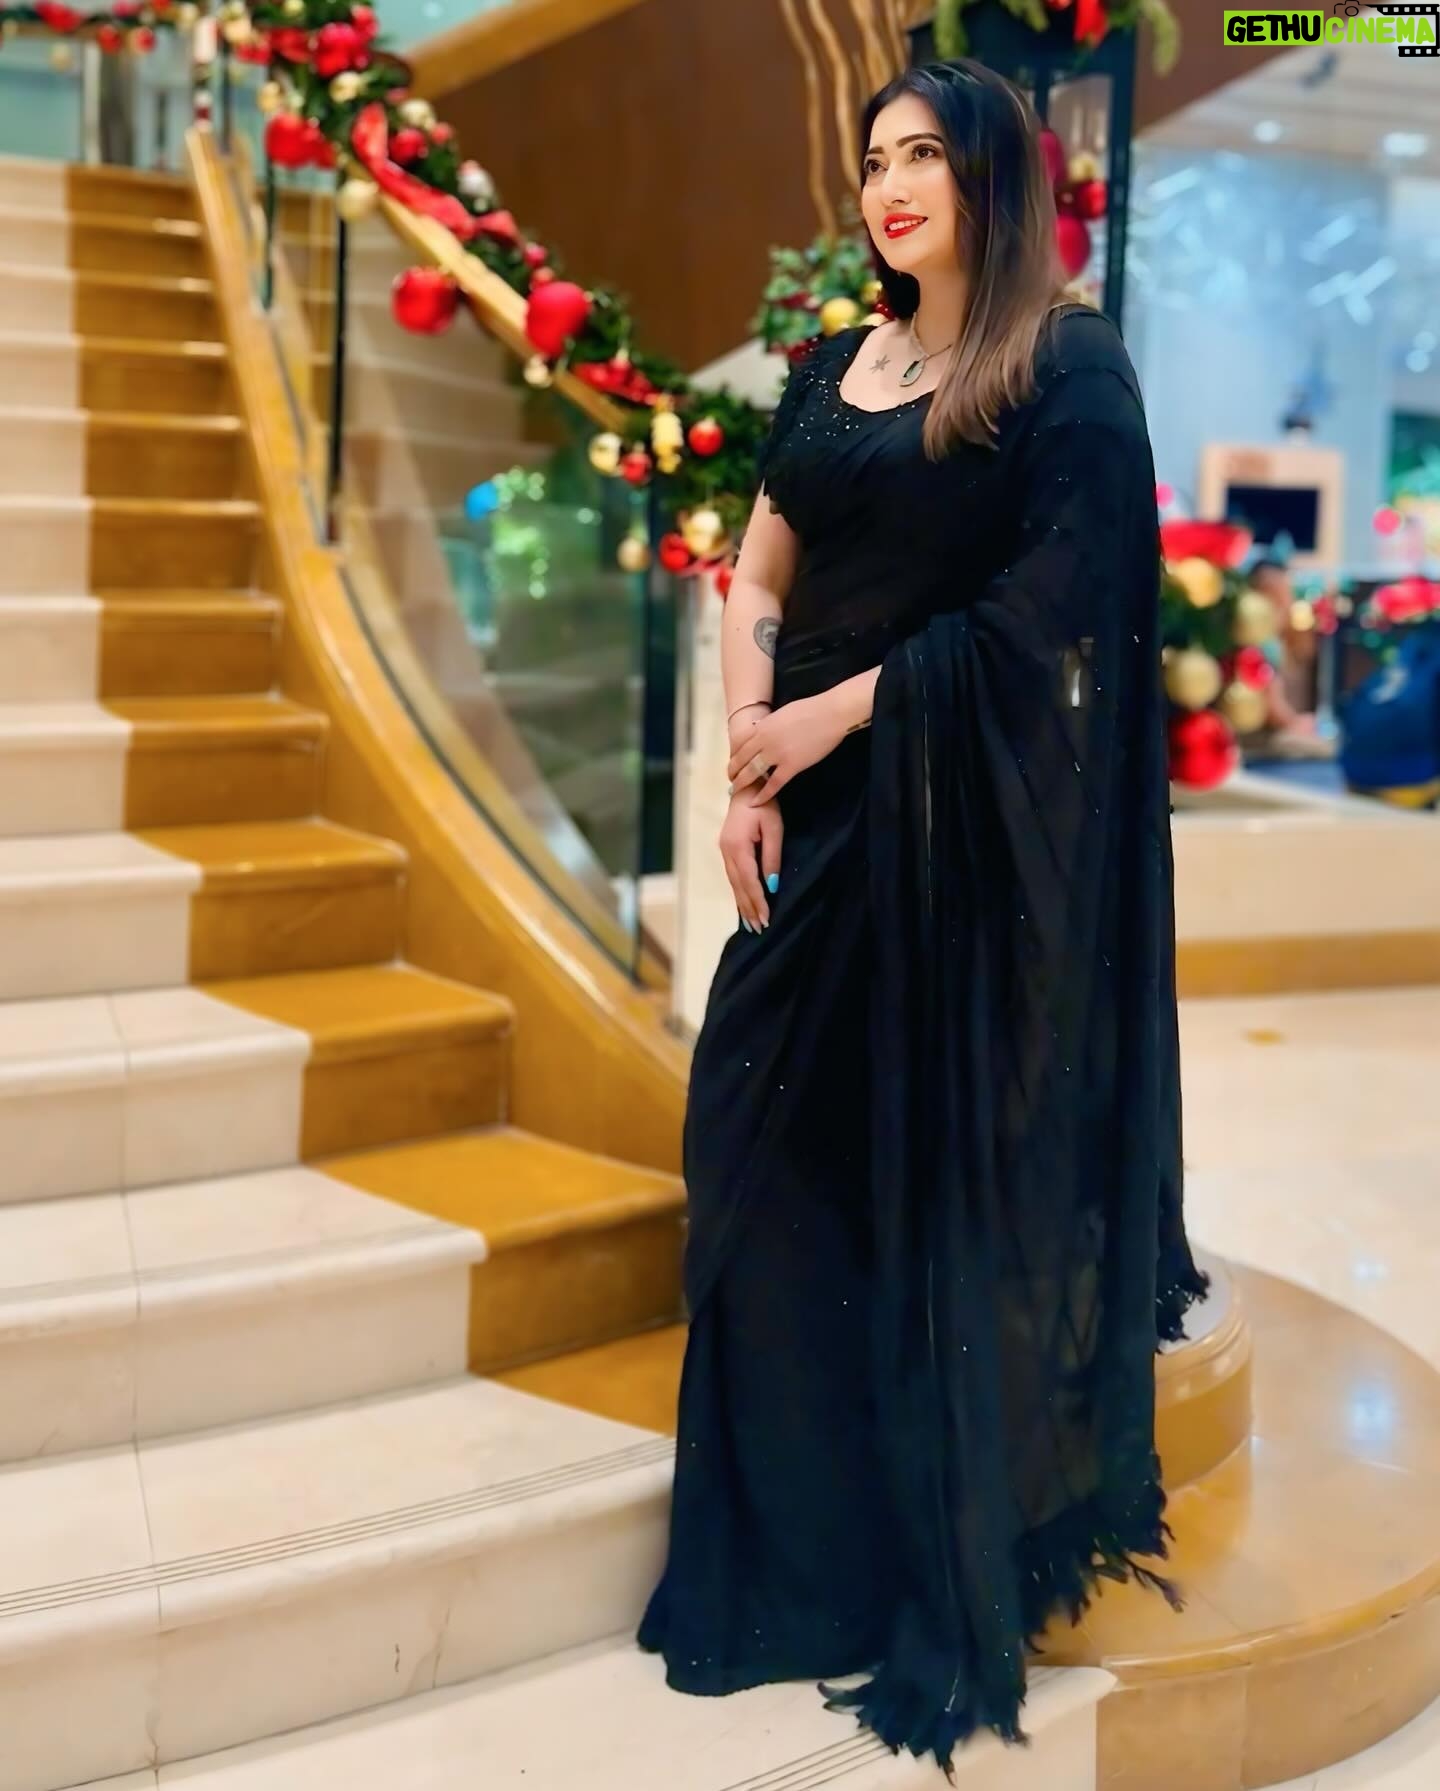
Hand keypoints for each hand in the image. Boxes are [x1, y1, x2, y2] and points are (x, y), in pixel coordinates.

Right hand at [719, 789, 782, 931]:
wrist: (746, 786)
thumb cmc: (764, 804)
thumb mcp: (773, 828)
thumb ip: (772, 856)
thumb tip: (772, 884)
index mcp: (737, 846)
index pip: (749, 880)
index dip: (757, 900)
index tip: (766, 918)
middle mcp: (726, 852)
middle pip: (738, 886)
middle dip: (748, 908)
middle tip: (758, 929)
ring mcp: (724, 851)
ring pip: (733, 883)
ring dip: (742, 904)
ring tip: (750, 924)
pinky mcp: (726, 850)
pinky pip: (732, 876)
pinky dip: (738, 892)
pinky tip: (743, 904)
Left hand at [725, 695, 845, 804]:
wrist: (829, 714)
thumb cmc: (810, 709)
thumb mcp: (781, 713)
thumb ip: (769, 725)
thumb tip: (762, 729)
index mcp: (762, 727)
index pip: (739, 744)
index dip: (733, 756)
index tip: (733, 762)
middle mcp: (764, 741)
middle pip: (741, 760)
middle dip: (733, 772)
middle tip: (731, 780)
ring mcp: (777, 754)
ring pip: (752, 772)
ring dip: (742, 783)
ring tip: (737, 791)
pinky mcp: (792, 766)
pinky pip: (774, 784)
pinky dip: (763, 794)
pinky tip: (756, 802)